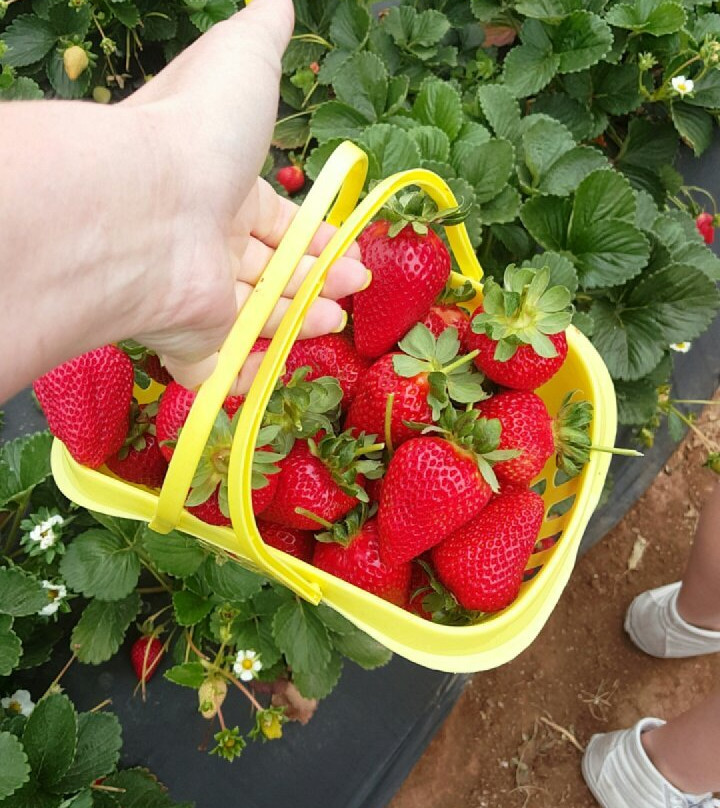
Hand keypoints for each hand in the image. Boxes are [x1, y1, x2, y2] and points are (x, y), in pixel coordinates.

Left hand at [124, 0, 367, 391]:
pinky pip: (219, 368)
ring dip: (300, 319)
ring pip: (255, 316)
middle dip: (318, 278)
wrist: (147, 209)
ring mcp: (197, 297)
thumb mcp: (241, 64)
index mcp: (223, 191)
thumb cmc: (200, 137)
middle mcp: (208, 245)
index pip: (276, 219)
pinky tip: (281, 360)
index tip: (350, 247)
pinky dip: (250, 371)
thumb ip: (262, 35)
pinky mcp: (190, 344)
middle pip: (273, 269)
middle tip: (355, 285)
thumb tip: (277, 3)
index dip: (315, 235)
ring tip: (336, 319)